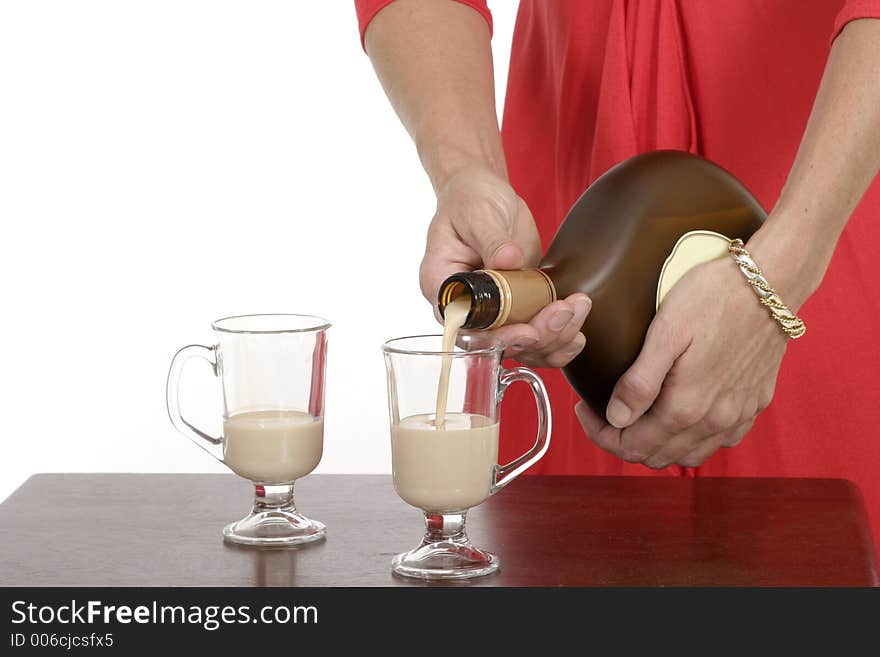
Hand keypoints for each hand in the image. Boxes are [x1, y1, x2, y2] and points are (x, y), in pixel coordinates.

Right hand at [420, 164, 590, 366]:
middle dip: (534, 335)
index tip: (527, 331)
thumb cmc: (469, 200)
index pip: (465, 327)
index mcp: (443, 286)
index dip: (496, 336)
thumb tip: (509, 260)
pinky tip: (577, 333)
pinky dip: (558, 339)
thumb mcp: (477, 213)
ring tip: (577, 310)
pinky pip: (535, 335)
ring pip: (520, 345)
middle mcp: (466, 306)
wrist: (484, 193)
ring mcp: (493, 309)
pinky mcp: (517, 306)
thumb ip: (492, 239)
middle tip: (563, 313)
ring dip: (552, 338)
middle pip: (496, 342)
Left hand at [575, 246, 795, 468]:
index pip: (632, 446)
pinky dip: (692, 439)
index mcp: (687, 407)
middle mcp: (715, 421)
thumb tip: (616, 419)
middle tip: (604, 413)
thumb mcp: (666, 332)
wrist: (772, 281)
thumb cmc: (714, 297)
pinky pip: (719, 440)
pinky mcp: (756, 403)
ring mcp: (739, 414)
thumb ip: (640, 382)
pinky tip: (679, 416)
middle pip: (658, 456)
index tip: (585, 410)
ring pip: (689, 456)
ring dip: (657, 445)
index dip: (601, 434)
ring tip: (637, 417)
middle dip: (623, 441)